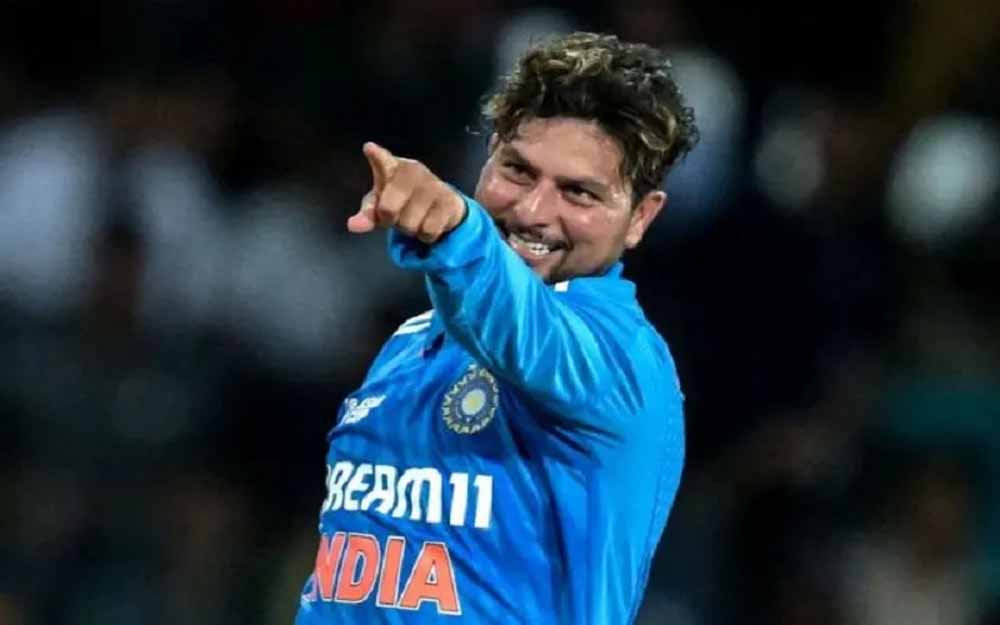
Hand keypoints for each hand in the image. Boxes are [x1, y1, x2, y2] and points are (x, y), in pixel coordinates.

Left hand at [347, 142, 466, 243]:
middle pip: (388, 210)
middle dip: (390, 220)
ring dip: (409, 229)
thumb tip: (353, 226)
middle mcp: (414, 171)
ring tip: (415, 217)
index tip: (370, 149)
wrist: (442, 204)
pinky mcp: (449, 201)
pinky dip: (425, 235)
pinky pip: (428, 231)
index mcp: (393, 167)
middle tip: (397, 215)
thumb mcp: (381, 204)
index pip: (382, 160)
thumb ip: (367, 214)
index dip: (376, 156)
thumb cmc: (404, 200)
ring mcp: (433, 185)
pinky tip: (429, 223)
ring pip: (409, 224)